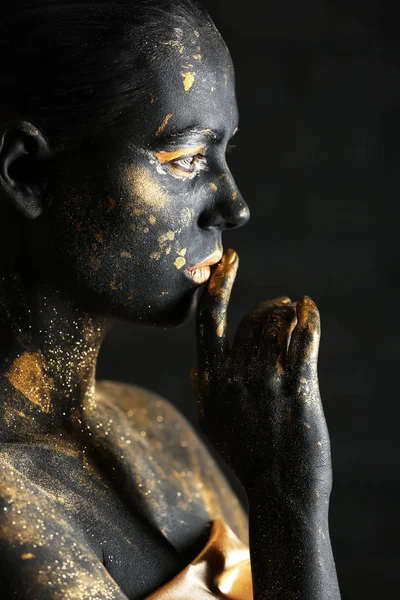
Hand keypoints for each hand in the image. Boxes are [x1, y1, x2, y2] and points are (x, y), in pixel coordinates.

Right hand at [193, 249, 331, 508]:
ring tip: (296, 313)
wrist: (280, 493)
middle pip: (250, 318)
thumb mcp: (212, 425)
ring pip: (276, 324)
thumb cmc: (247, 456)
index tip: (228, 260)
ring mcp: (266, 382)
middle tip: (282, 306)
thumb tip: (197, 365)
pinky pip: (303, 340)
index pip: (208, 321)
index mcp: (211, 380)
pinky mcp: (298, 389)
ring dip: (288, 311)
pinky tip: (309, 309)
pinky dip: (308, 318)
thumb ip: (203, 391)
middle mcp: (235, 376)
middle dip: (267, 305)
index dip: (217, 285)